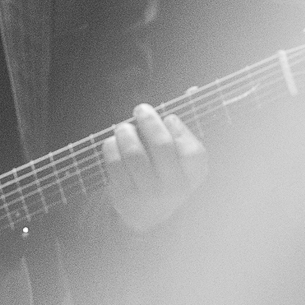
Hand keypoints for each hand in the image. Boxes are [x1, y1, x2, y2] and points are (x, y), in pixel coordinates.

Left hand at [102, 102, 208, 233]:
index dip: (180, 130)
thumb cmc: (165, 174)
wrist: (147, 215)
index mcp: (192, 177)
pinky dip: (111, 148)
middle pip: (162, 146)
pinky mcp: (125, 197)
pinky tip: (112, 142)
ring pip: (135, 155)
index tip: (169, 118)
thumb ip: (183, 125)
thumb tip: (192, 89)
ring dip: (127, 133)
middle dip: (149, 122)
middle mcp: (174, 189)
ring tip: (123, 127)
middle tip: (141, 109)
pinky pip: (115, 165)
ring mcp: (148, 195)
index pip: (193, 152)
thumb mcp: (179, 157)